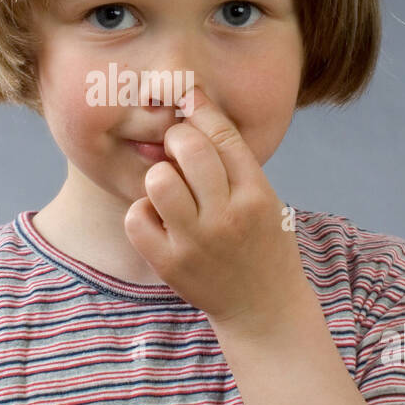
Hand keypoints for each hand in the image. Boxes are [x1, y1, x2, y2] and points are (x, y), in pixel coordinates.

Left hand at [123, 84, 309, 327]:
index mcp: (257, 195)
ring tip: (169, 188)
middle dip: (177, 138)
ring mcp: (196, 243)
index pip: (223, 135)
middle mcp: (227, 217)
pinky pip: (138, 217)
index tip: (187, 96)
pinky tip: (159, 218)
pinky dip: (143, 212)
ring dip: (159, 176)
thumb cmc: (262, 244)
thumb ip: (234, 161)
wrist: (263, 309)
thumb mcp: (266, 199)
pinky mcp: (170, 264)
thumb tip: (193, 104)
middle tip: (178, 150)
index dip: (200, 107)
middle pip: (188, 149)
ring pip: (158, 180)